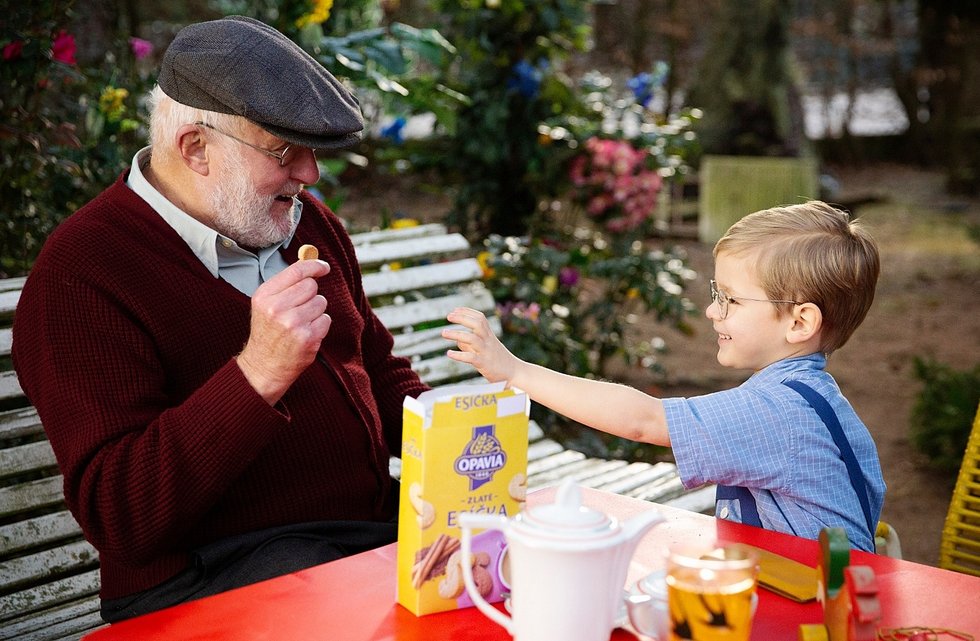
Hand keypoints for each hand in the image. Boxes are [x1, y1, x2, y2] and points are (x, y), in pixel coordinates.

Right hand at [237, 259, 331, 403]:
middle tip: (299, 308)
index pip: (296, 271)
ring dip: (316, 311)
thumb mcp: (266, 304)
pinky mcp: (308, 337)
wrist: (264, 366)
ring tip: (300, 323)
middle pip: (311, 286)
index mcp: (264, 295)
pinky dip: (320, 325)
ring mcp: (293, 323)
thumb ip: (286, 284)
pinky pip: (326, 319)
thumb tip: (311, 263)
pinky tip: (306, 333)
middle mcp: (277, 308)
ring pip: (321, 302)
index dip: (314, 265)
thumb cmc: (268, 332)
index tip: (324, 267)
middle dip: (311, 295)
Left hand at [442, 307, 520, 384]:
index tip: (454, 310)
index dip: (467, 311)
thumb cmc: (500, 361)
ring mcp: (487, 352)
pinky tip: (449, 353)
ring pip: (472, 339)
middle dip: (462, 318)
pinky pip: (471, 357)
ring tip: (443, 333)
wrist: (515, 374)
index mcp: (490, 335)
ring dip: (456, 334)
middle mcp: (489, 341)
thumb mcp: (487, 349)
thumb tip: (458, 341)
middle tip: (448, 317)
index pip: (480, 317)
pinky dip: (459, 355)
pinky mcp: (484, 364)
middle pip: (477, 323)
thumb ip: (472, 345)